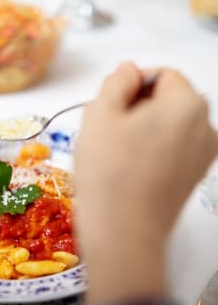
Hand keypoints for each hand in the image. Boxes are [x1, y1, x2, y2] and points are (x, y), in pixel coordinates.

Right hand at [75, 62, 216, 304]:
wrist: (122, 234)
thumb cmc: (108, 170)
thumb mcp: (99, 115)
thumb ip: (115, 82)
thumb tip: (128, 71)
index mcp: (187, 104)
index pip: (161, 76)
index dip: (131, 84)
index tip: (107, 107)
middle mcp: (205, 127)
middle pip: (167, 102)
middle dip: (134, 108)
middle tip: (104, 130)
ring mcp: (202, 156)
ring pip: (166, 127)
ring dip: (139, 130)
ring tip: (112, 152)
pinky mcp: (192, 179)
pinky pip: (170, 150)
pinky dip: (149, 150)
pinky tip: (127, 169)